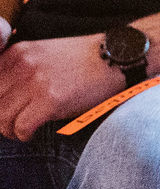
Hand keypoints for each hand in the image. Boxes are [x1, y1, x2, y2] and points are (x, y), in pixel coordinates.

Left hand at [0, 36, 124, 140]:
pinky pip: (21, 127)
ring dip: (9, 130)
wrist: (117, 56)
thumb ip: (20, 68)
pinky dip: (23, 135)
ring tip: (20, 130)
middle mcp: (22, 65)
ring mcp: (36, 83)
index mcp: (17, 53)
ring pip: (1, 118)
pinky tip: (32, 133)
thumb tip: (3, 97)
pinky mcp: (50, 100)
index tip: (4, 110)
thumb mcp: (44, 54)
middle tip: (11, 124)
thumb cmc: (84, 59)